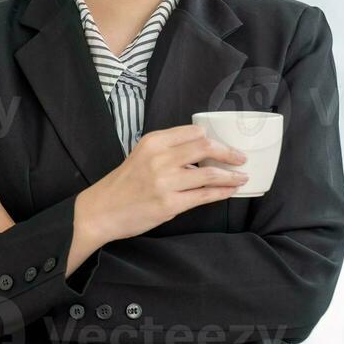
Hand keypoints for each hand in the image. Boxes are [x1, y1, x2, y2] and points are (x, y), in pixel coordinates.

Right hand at [75, 124, 247, 247]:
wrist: (101, 210)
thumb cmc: (123, 185)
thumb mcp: (141, 155)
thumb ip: (168, 150)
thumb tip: (201, 151)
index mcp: (153, 142)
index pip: (194, 132)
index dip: (213, 138)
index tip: (223, 144)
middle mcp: (159, 158)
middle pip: (205, 148)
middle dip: (229, 153)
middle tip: (241, 158)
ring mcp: (165, 182)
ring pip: (209, 174)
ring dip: (231, 175)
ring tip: (242, 176)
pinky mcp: (169, 205)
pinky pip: (203, 196)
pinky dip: (221, 192)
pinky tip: (230, 191)